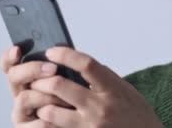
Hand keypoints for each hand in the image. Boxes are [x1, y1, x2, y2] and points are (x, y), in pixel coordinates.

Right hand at [0, 46, 72, 125]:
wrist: (76, 123)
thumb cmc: (74, 100)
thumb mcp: (69, 79)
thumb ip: (60, 68)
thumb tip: (60, 51)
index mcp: (28, 79)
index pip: (9, 64)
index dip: (9, 57)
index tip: (18, 50)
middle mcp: (20, 93)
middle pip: (13, 76)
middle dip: (32, 69)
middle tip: (53, 69)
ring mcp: (20, 112)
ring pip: (24, 97)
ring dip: (47, 96)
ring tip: (68, 100)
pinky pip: (38, 123)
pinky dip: (53, 120)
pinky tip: (64, 120)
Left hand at [28, 46, 163, 127]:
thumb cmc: (135, 113)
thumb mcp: (124, 89)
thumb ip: (102, 77)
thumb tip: (75, 63)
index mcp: (112, 89)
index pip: (86, 64)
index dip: (65, 55)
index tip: (52, 51)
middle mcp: (100, 107)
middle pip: (60, 86)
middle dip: (42, 79)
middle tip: (36, 77)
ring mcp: (90, 126)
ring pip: (51, 111)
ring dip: (41, 103)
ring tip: (39, 99)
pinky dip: (46, 122)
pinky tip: (45, 116)